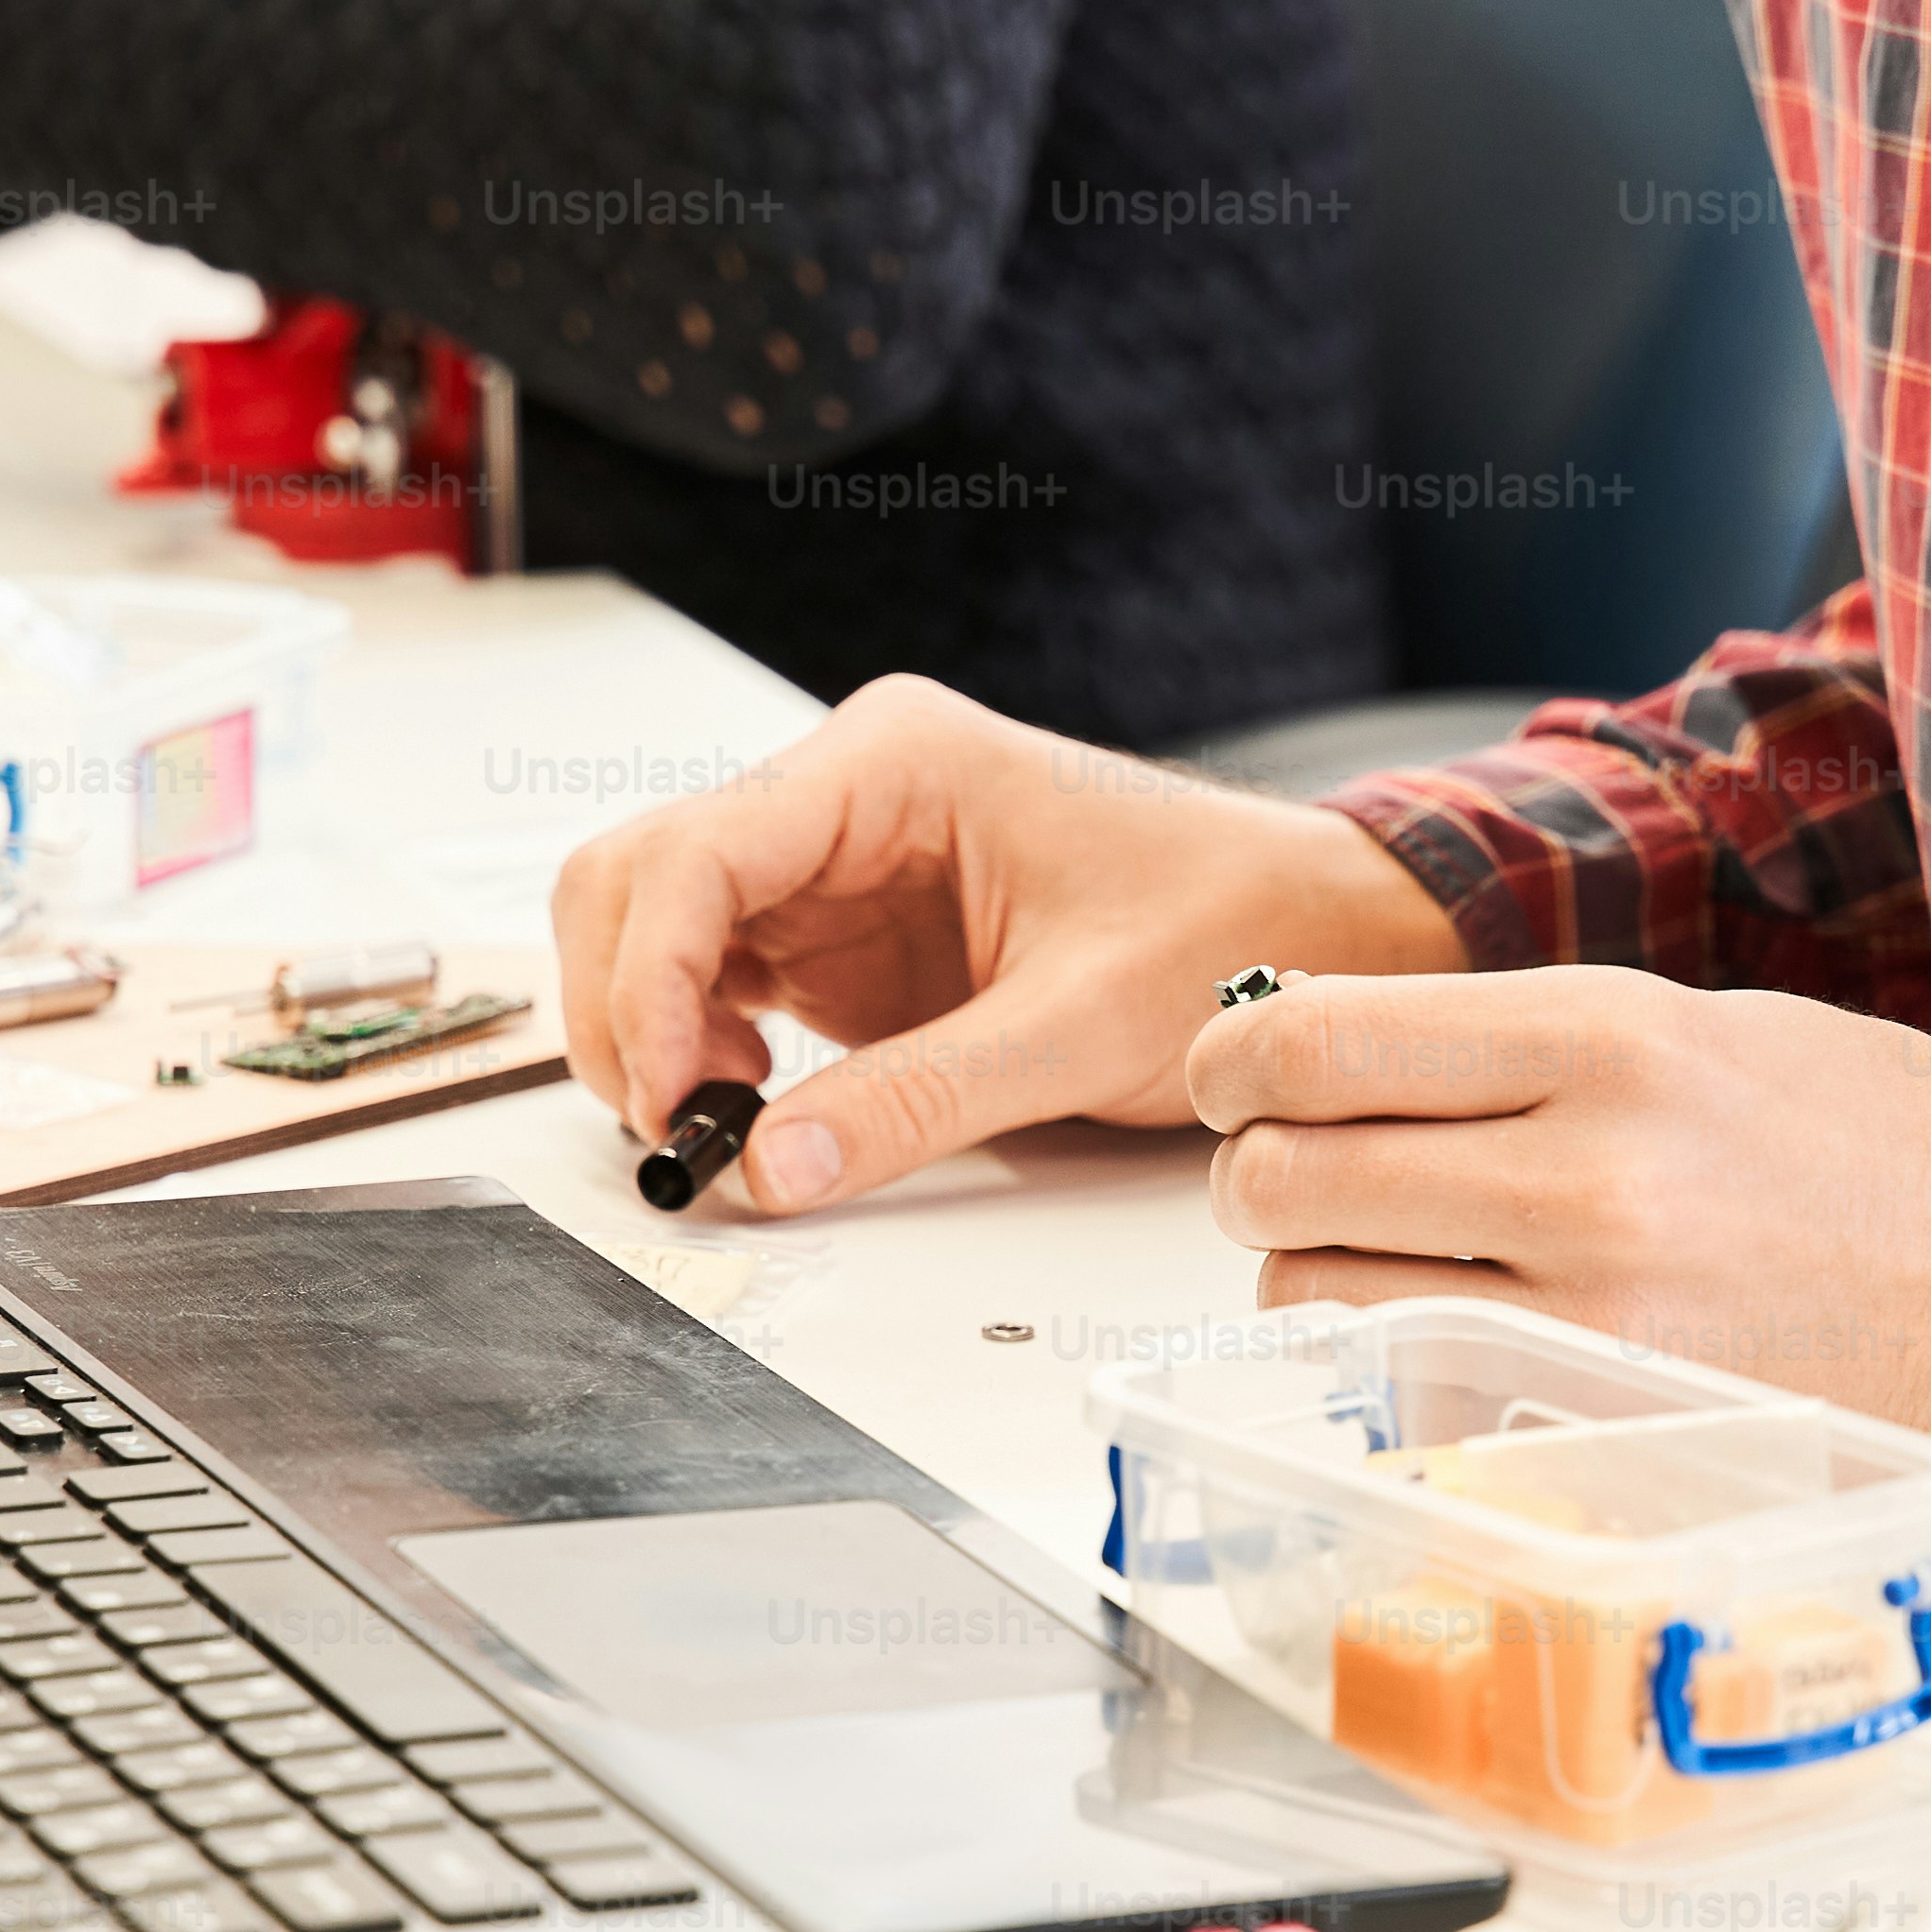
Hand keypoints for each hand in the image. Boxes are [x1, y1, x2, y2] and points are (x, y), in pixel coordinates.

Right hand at [549, 674, 1463, 1210]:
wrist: (1307, 932)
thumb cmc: (1226, 927)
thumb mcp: (1080, 1024)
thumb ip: (922, 1100)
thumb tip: (775, 1172)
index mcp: (893, 760)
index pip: (696, 851)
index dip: (647, 978)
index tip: (668, 1095)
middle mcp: (842, 795)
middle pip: (637, 878)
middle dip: (623, 1006)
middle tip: (676, 1132)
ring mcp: (831, 865)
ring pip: (654, 930)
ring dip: (649, 1034)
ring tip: (725, 1131)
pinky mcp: (839, 940)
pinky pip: (712, 982)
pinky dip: (695, 1054)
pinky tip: (753, 1116)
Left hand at [1186, 969, 1930, 1431]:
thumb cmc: (1852, 1142)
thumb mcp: (1685, 1023)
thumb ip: (1505, 1038)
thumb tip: (1316, 1043)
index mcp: (1601, 1036)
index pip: (1313, 1040)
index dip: (1234, 1059)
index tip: (1236, 1074)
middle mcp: (1582, 1172)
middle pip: (1282, 1175)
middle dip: (1257, 1171)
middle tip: (1293, 1172)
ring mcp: (1588, 1314)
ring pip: (1320, 1297)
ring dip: (1315, 1276)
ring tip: (1385, 1257)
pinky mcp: (1598, 1420)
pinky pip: (1408, 1395)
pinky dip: (1396, 1367)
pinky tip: (1451, 1332)